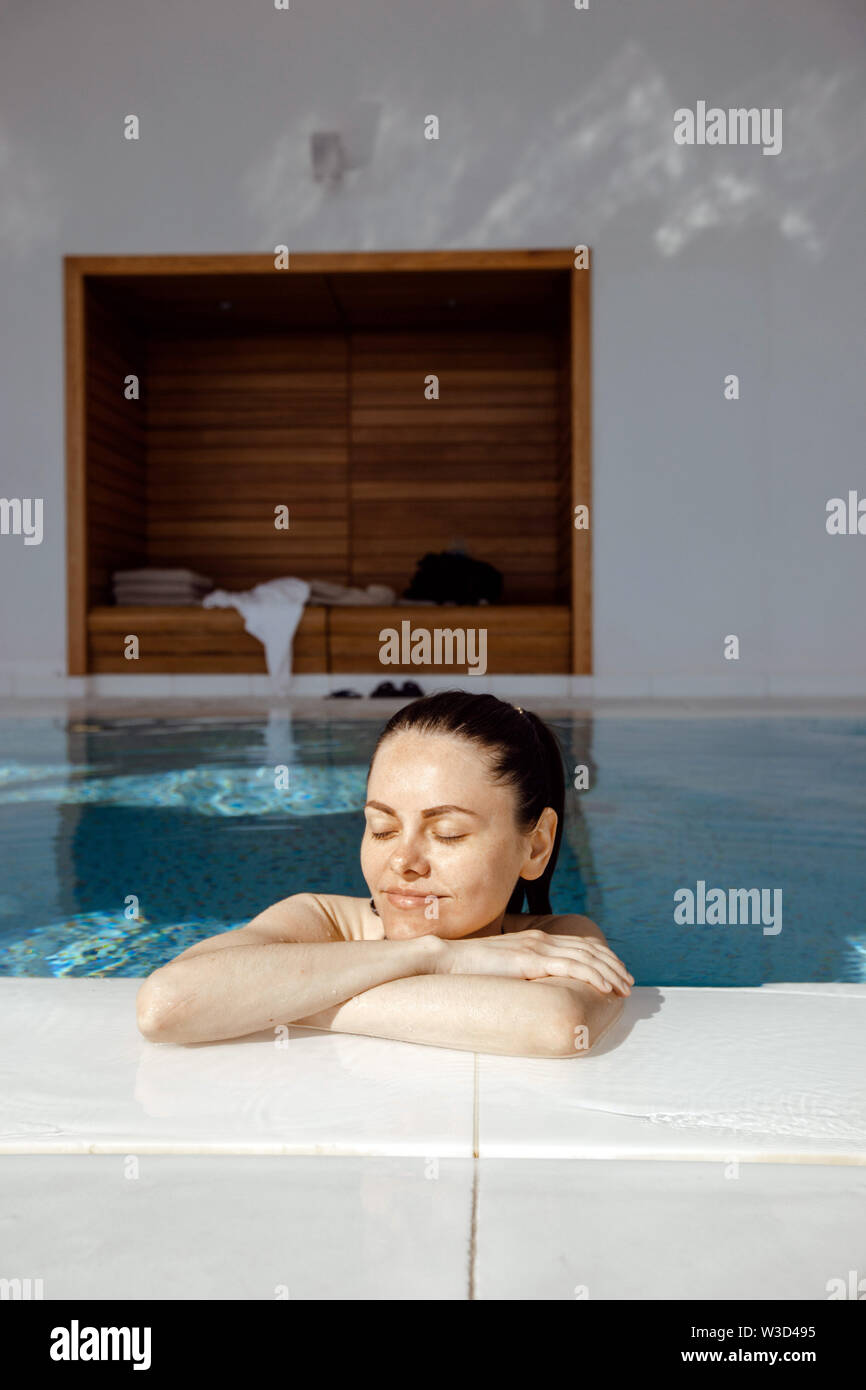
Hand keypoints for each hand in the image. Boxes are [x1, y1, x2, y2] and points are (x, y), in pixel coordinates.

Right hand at [435, 928, 632, 994]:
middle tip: (629, 982)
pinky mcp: (530, 960)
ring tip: (624, 988)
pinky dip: (592, 976)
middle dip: (613, 965)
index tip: (616, 972)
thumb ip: (522, 970)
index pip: (578, 945)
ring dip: (609, 973)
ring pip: (585, 958)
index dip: (601, 957)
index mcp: (535, 940)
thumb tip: (534, 986)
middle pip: (588, 949)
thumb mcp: (504, 966)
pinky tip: (604, 987)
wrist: (448, 959)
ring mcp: (536, 948)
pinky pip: (570, 967)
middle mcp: (540, 940)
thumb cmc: (470, 968)